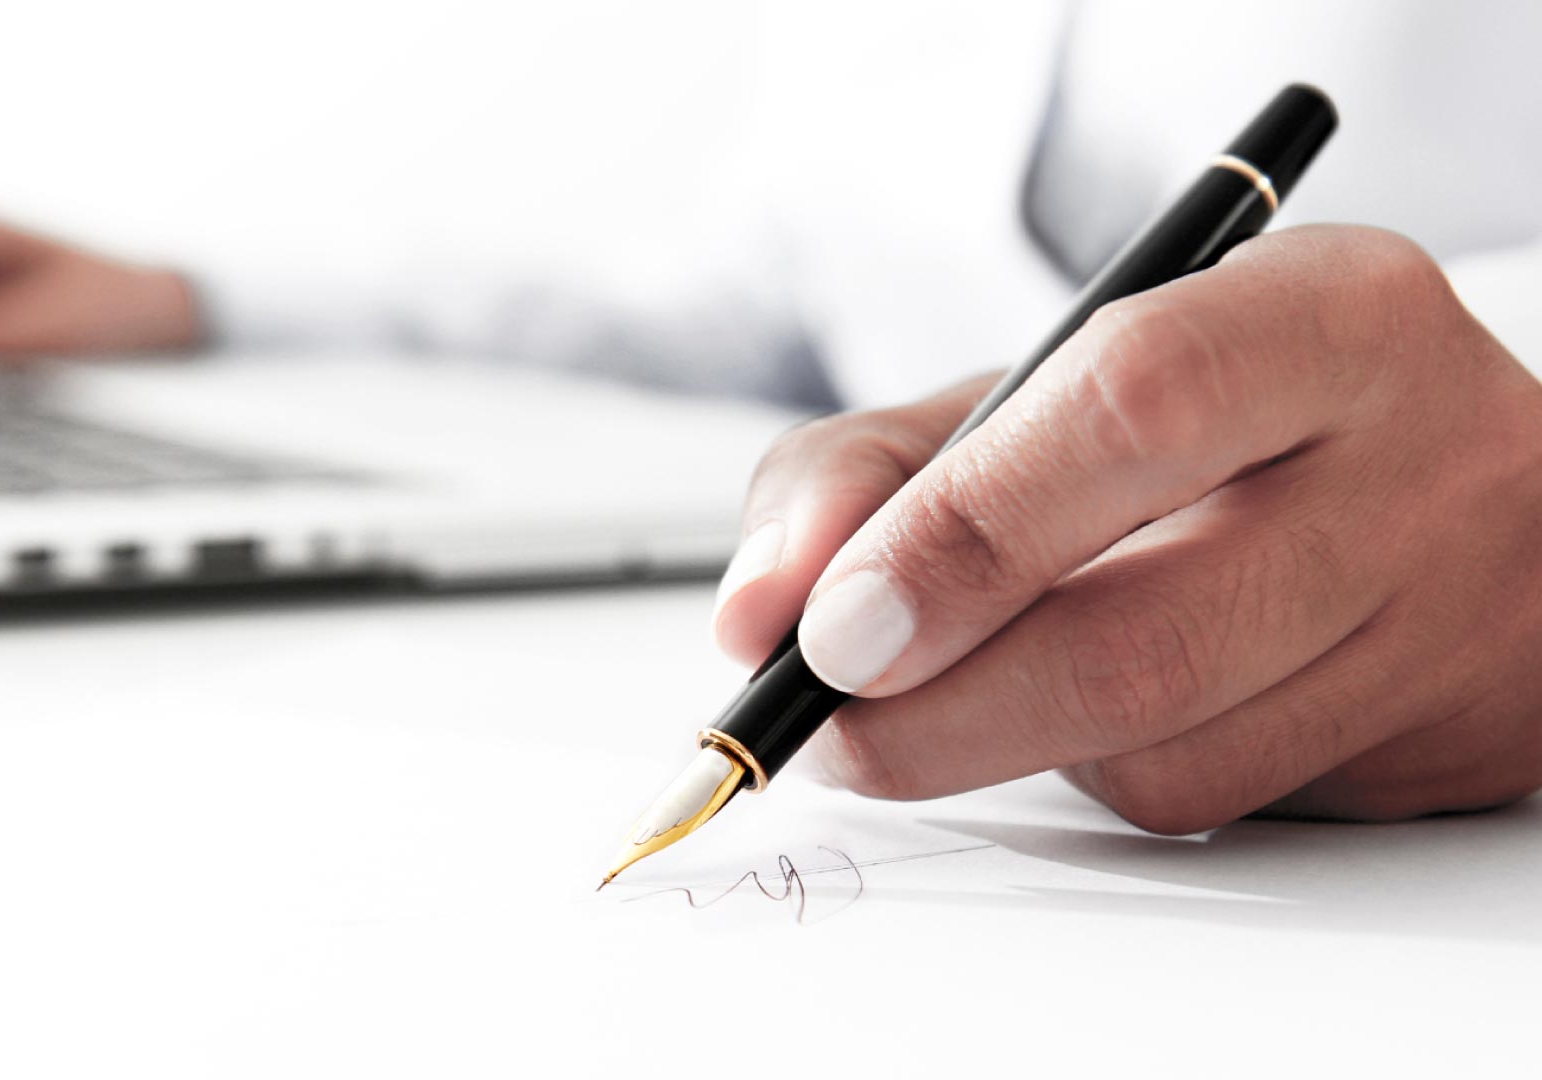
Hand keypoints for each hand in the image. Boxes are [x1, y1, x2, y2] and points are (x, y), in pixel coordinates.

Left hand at [713, 225, 1541, 833]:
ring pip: (1167, 758)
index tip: (827, 631)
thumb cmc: (1212, 425)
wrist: (1458, 488)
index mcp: (1320, 314)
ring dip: (1010, 749)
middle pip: (1143, 638)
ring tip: (966, 688)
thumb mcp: (1038, 391)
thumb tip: (757, 615)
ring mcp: (1446, 623)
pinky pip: (1214, 808)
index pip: (1129, 408)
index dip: (956, 537)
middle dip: (934, 714)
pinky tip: (1101, 710)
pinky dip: (1104, 776)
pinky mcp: (1446, 749)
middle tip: (826, 726)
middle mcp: (1417, 463)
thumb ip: (869, 473)